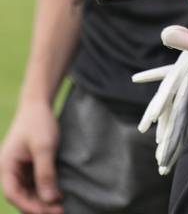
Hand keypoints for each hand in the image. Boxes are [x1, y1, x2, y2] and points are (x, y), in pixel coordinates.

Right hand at [0, 98, 62, 213]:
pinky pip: (33, 184)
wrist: (38, 105)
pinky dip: (44, 191)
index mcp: (5, 166)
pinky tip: (58, 196)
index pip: (13, 194)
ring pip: (27, 192)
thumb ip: (45, 173)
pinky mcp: (28, 166)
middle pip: (21, 195)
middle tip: (60, 211)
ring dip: (42, 200)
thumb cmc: (39, 123)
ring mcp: (18, 169)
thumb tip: (50, 199)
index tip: (48, 211)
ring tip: (60, 207)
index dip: (30, 206)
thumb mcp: (44, 147)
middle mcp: (8, 170)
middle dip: (38, 206)